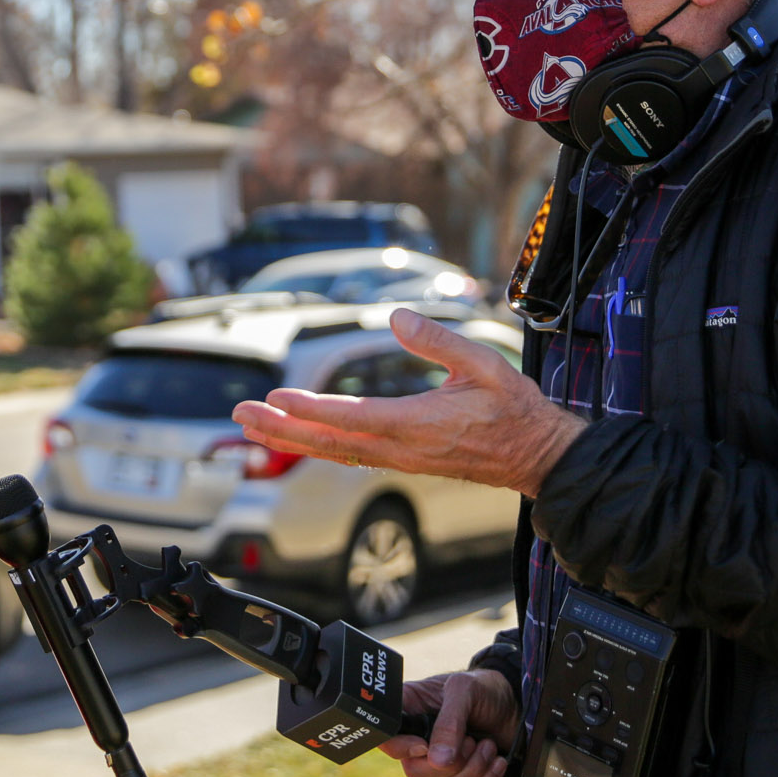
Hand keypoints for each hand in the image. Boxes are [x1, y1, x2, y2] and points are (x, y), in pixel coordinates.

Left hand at [230, 308, 583, 497]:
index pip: (352, 417)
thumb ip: (438, 340)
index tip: (275, 399)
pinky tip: (297, 438)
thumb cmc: (514, 409)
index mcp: (419, 424)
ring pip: (334, 451)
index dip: (311, 410)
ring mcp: (400, 459)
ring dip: (292, 439)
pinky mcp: (402, 460)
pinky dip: (317, 445)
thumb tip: (397, 316)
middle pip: (330, 441)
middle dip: (282, 429)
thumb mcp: (485, 364)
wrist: (536, 455)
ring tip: (253, 426)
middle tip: (241, 416)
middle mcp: (402, 448)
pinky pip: (350, 455)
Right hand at [378, 669, 520, 776]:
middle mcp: (417, 737)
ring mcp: (436, 760)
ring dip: (472, 769)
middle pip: (414, 771)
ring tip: (487, 744)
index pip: (386, 739)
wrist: (515, 704)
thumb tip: (437, 762)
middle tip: (471, 740)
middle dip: (450, 762)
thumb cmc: (484, 688)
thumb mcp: (464, 692)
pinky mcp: (458, 776)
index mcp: (408, 710)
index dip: (402, 748)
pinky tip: (496, 759)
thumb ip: (449, 723)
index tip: (426, 746)